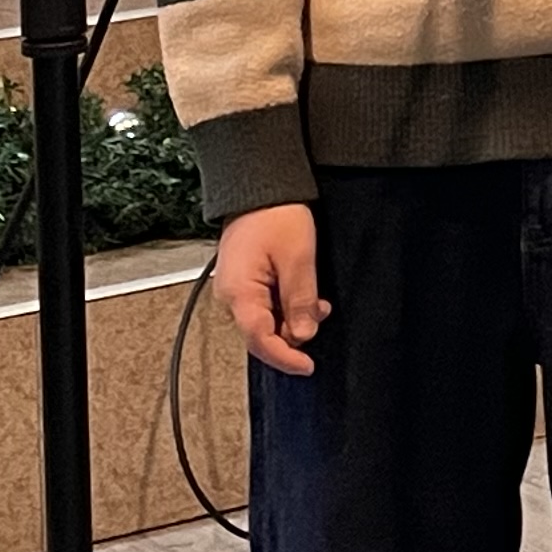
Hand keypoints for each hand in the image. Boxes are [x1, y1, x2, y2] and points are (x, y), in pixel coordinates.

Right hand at [214, 204, 326, 373]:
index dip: (285, 358)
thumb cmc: (275, 214)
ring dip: (294, 318)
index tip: (308, 367)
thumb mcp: (298, 258)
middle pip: (263, 334)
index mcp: (239, 293)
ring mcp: (237, 288)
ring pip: (267, 321)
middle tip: (320, 314)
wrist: (260, 185)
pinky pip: (266, 305)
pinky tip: (304, 293)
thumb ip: (300, 300)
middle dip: (294, 334)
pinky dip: (287, 305)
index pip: (260, 341)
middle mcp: (231, 295)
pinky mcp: (245, 280)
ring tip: (317, 300)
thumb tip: (303, 335)